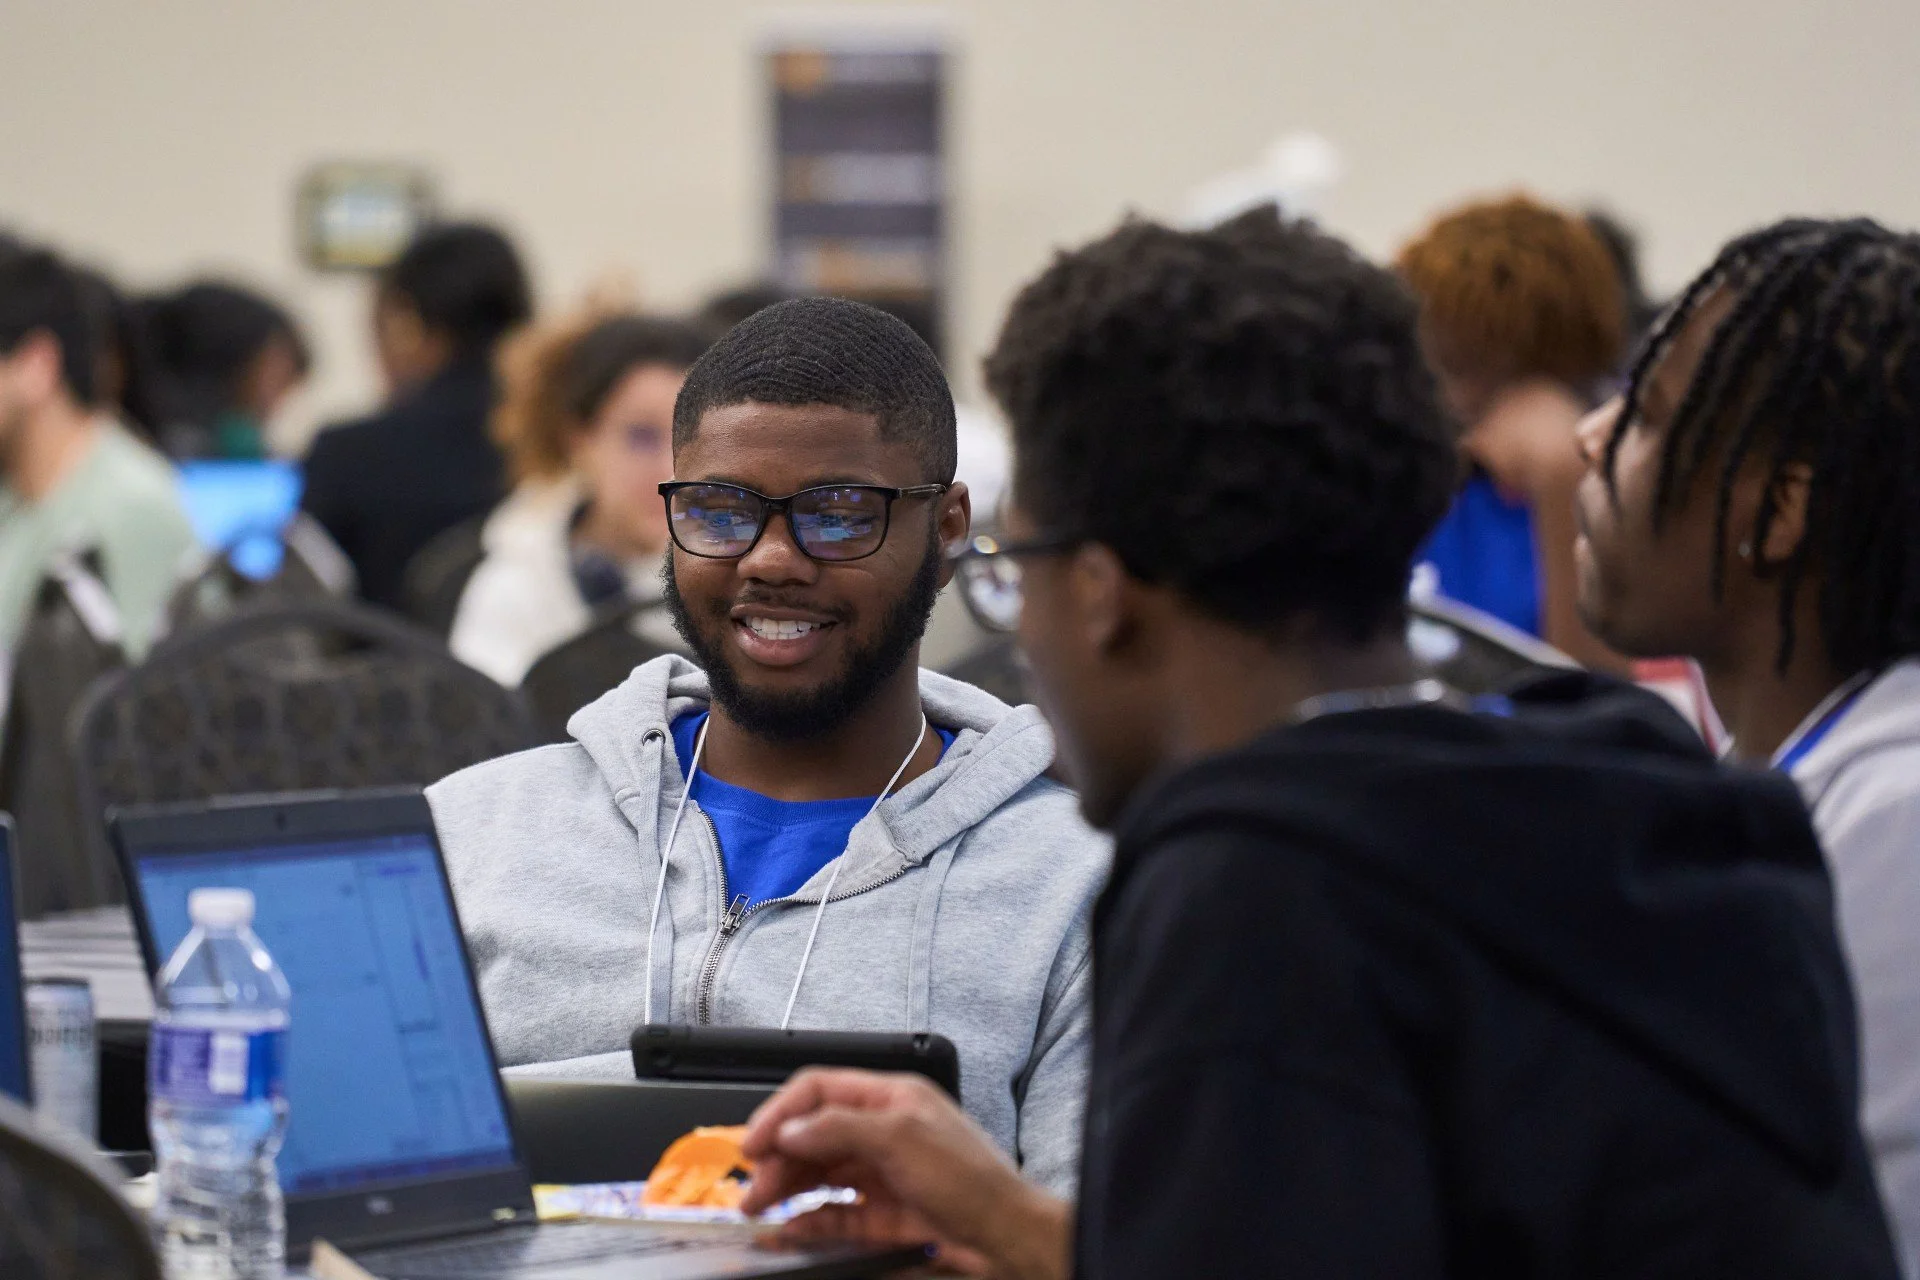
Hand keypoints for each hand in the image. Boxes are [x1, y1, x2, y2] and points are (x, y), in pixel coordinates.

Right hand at [740, 1068, 1070, 1279]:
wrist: (1005, 1237)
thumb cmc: (973, 1180)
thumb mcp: (902, 1138)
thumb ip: (840, 1127)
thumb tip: (792, 1128)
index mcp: (890, 1098)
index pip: (820, 1091)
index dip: (782, 1112)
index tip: (754, 1142)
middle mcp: (882, 1131)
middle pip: (812, 1135)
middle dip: (777, 1156)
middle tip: (754, 1185)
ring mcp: (881, 1174)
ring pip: (818, 1175)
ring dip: (785, 1188)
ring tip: (759, 1208)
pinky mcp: (882, 1215)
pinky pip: (833, 1214)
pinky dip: (807, 1221)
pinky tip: (789, 1230)